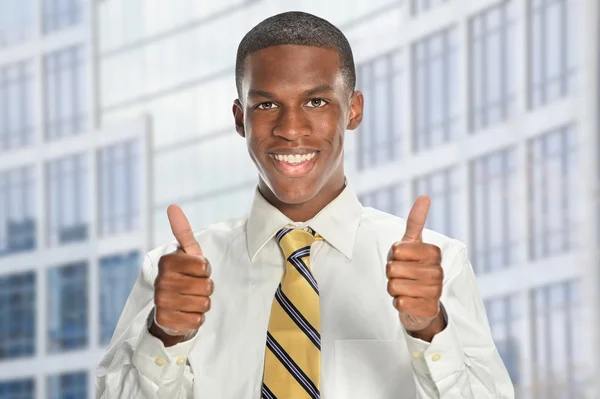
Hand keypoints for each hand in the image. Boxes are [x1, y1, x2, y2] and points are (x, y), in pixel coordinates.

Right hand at [151, 204, 213, 345]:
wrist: (170, 309)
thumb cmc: (184, 277)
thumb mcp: (187, 254)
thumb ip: (183, 232)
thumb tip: (172, 206)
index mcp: (167, 262)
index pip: (204, 267)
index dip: (206, 270)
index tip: (196, 271)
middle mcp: (161, 281)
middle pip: (206, 286)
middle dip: (206, 289)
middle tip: (193, 288)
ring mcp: (161, 302)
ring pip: (203, 303)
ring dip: (202, 303)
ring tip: (190, 301)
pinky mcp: (166, 321)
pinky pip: (197, 320)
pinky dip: (196, 318)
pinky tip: (186, 314)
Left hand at [386, 195, 445, 340]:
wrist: (421, 302)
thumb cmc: (412, 269)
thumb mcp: (412, 244)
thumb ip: (416, 222)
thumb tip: (425, 196)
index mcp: (434, 253)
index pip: (397, 250)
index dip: (394, 256)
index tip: (403, 260)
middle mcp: (438, 271)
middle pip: (393, 269)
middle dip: (391, 274)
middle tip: (403, 277)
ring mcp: (435, 291)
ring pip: (394, 286)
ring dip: (394, 289)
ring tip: (405, 289)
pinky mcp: (429, 309)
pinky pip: (400, 303)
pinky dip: (398, 303)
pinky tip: (408, 302)